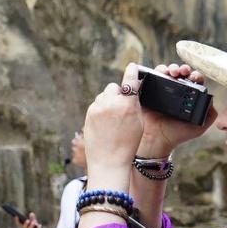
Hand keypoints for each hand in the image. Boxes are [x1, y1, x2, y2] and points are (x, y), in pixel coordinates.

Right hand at [17, 212, 41, 227]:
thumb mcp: (33, 222)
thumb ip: (32, 218)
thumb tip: (31, 213)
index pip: (18, 225)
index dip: (17, 221)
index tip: (16, 216)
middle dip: (25, 224)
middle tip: (27, 220)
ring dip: (31, 226)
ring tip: (33, 222)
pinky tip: (40, 225)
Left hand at [81, 63, 146, 179]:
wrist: (108, 161)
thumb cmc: (128, 144)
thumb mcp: (138, 122)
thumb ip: (134, 104)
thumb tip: (131, 92)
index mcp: (127, 104)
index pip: (131, 80)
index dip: (132, 72)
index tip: (132, 66)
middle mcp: (111, 102)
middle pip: (114, 88)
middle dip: (118, 94)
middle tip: (121, 108)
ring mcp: (98, 108)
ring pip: (104, 96)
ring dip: (108, 101)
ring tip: (112, 120)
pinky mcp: (89, 114)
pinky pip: (96, 105)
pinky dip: (101, 110)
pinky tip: (104, 124)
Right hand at [137, 61, 217, 157]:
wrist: (157, 140)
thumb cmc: (177, 135)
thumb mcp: (199, 127)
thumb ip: (209, 114)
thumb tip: (212, 98)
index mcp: (188, 98)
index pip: (194, 82)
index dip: (196, 76)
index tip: (194, 77)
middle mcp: (176, 92)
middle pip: (181, 74)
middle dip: (183, 69)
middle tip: (183, 71)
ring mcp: (163, 91)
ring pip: (168, 73)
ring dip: (171, 68)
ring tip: (173, 72)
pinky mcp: (150, 91)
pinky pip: (154, 76)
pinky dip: (158, 71)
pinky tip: (162, 72)